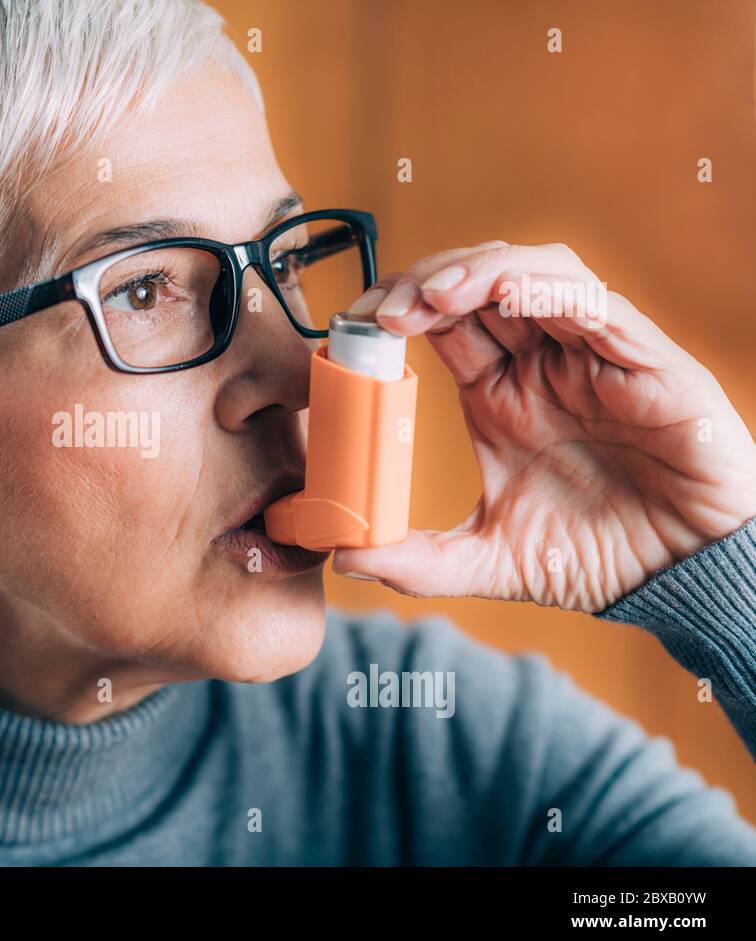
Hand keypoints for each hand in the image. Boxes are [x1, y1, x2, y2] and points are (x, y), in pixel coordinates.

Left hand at [330, 240, 755, 611]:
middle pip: (476, 284)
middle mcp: (542, 362)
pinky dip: (547, 287)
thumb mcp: (490, 561)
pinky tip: (505, 293)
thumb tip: (344, 557)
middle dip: (423, 282)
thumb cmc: (596, 558)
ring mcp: (591, 355)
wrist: (681, 582)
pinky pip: (595, 304)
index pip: (440, 322)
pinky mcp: (645, 361)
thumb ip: (419, 561)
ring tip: (432, 296)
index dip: (396, 310)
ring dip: (477, 272)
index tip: (353, 327)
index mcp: (500, 393)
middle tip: (382, 310)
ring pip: (533, 274)